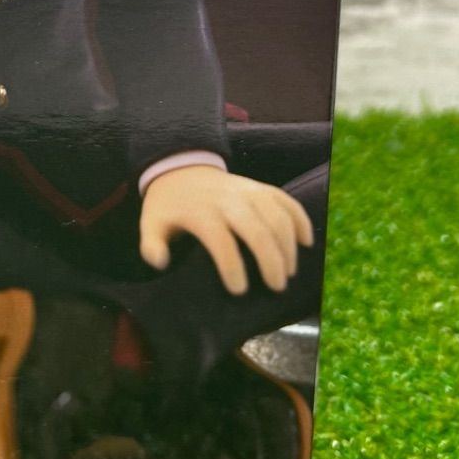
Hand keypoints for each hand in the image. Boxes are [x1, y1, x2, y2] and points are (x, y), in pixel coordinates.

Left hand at [138, 165, 313, 293]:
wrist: (182, 168)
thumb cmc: (169, 205)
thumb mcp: (151, 222)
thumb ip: (151, 244)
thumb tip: (159, 261)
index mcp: (200, 211)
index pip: (219, 239)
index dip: (231, 265)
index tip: (239, 289)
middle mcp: (227, 199)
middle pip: (255, 228)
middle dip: (270, 259)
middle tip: (276, 287)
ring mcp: (247, 190)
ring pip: (276, 214)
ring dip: (288, 244)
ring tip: (288, 272)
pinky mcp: (261, 187)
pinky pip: (286, 199)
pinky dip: (300, 219)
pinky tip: (307, 242)